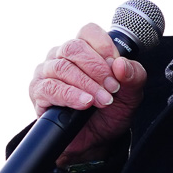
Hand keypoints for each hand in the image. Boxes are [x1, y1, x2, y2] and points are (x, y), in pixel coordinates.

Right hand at [29, 22, 147, 164]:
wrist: (95, 140)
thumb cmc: (110, 111)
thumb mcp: (131, 95)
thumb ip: (133, 76)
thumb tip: (121, 64)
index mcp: (84, 49)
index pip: (88, 32)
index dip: (104, 47)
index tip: (116, 68)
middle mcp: (62, 56)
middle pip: (74, 47)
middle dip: (97, 68)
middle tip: (112, 88)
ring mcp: (47, 72)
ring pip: (62, 67)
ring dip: (86, 84)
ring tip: (102, 101)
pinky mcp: (38, 91)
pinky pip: (50, 88)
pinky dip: (70, 95)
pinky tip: (85, 103)